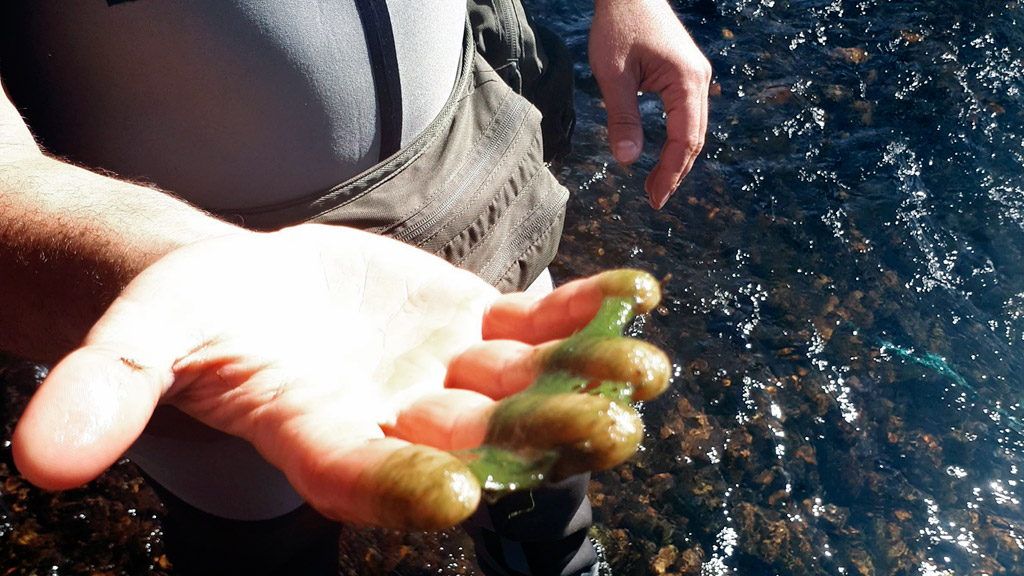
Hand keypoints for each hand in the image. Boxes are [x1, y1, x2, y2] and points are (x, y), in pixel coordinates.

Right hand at [11, 225, 661, 528]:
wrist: (260, 287)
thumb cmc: (200, 315)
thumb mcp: (146, 336)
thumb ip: (110, 388)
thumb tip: (41, 458)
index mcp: (318, 438)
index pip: (360, 476)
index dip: (400, 483)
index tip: (454, 489)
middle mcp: (396, 419)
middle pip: (472, 438)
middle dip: (537, 438)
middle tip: (608, 435)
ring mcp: (448, 376)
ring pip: (523, 385)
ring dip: (584, 378)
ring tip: (646, 373)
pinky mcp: (478, 328)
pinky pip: (537, 324)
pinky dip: (583, 313)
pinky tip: (636, 300)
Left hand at [590, 0, 711, 208]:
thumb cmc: (618, 24)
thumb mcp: (613, 74)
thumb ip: (622, 117)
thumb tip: (628, 160)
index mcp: (686, 81)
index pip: (684, 140)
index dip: (670, 173)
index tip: (654, 198)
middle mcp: (699, 80)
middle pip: (694, 140)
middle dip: (675, 173)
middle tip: (653, 200)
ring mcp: (695, 77)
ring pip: (693, 130)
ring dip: (676, 159)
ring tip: (654, 185)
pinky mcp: (686, 74)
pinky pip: (687, 116)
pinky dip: (676, 140)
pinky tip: (660, 156)